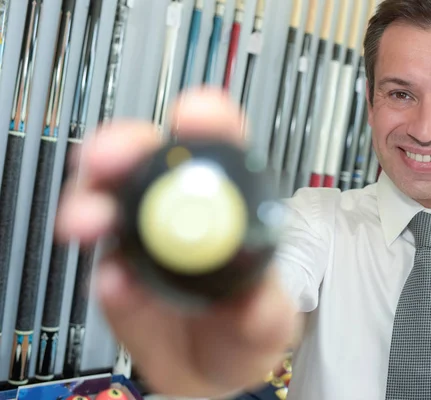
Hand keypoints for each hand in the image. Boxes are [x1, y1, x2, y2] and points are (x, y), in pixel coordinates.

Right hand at [54, 88, 299, 397]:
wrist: (213, 367)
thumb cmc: (247, 324)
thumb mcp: (270, 315)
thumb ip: (265, 306)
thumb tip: (252, 298)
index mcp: (227, 199)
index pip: (218, 143)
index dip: (207, 120)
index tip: (194, 115)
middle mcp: (178, 207)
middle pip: (146, 157)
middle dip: (123, 146)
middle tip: (109, 160)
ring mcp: (141, 237)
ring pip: (106, 199)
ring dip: (91, 202)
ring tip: (89, 222)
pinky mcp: (115, 272)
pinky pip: (102, 265)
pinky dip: (104, 272)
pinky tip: (116, 285)